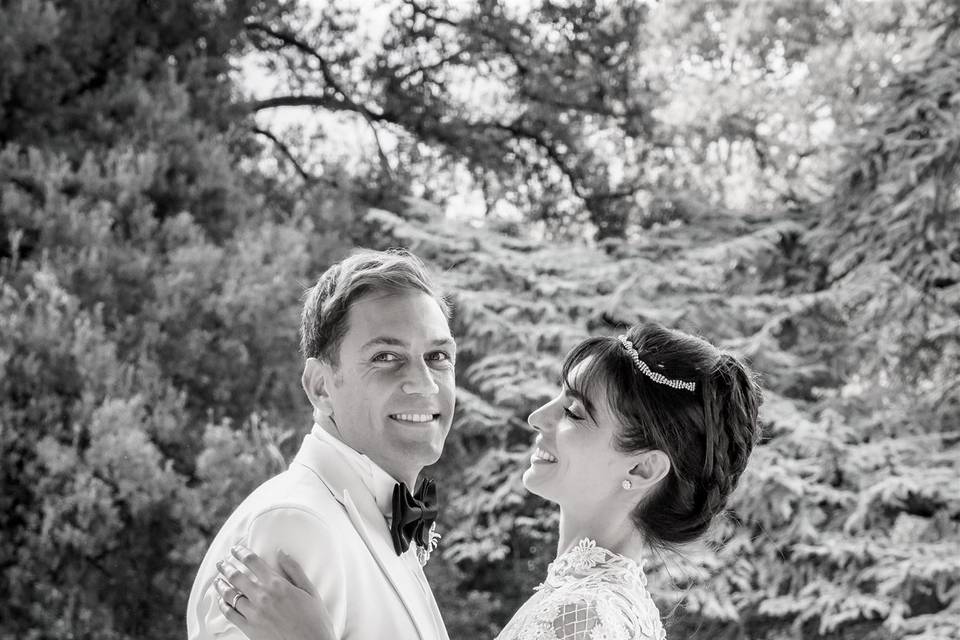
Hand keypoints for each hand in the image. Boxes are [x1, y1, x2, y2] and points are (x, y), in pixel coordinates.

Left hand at [215, 544, 336, 639]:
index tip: (236, 548)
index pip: (253, 562)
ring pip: (230, 594)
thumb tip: (281, 552)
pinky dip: (223, 605)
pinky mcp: (249, 628)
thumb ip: (294, 569)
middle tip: (222, 563)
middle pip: (236, 576)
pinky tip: (221, 601)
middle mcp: (262, 596)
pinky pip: (230, 614)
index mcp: (277, 584)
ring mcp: (253, 613)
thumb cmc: (314, 620)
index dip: (241, 552)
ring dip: (221, 584)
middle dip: (226, 566)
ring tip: (218, 579)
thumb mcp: (310, 590)